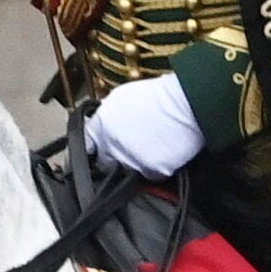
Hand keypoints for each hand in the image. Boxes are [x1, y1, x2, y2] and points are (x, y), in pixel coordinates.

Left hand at [85, 72, 204, 179]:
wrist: (186, 102)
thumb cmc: (157, 95)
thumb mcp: (121, 98)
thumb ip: (105, 116)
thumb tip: (100, 127)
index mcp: (101, 126)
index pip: (84, 147)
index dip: (86, 153)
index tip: (88, 158)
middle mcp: (112, 145)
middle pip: (104, 164)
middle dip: (112, 160)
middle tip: (128, 150)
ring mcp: (131, 160)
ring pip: (127, 172)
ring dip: (134, 165)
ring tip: (149, 149)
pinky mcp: (152, 171)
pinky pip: (150, 176)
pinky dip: (155, 169)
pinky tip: (163, 153)